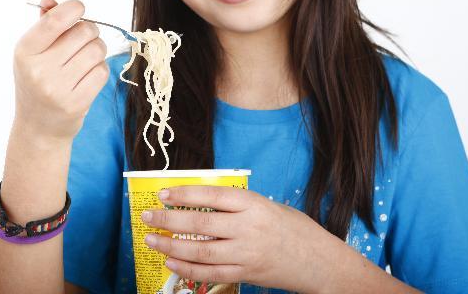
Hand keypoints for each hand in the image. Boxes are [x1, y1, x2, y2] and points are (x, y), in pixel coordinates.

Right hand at [12, 0, 109, 143]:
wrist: (38, 127)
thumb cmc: (38, 81)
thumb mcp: (33, 53)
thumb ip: (45, 24)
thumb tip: (53, 1)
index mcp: (25, 51)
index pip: (56, 20)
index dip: (74, 8)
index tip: (79, 9)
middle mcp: (39, 69)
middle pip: (85, 32)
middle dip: (90, 31)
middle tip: (84, 40)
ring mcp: (58, 88)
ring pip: (97, 51)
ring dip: (97, 50)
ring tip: (86, 59)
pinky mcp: (77, 102)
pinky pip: (102, 71)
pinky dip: (100, 70)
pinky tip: (88, 76)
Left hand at [141, 185, 327, 290]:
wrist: (320, 262)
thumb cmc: (295, 228)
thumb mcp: (268, 205)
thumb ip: (238, 205)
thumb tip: (202, 202)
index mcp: (254, 204)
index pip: (212, 195)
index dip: (185, 193)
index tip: (164, 193)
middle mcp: (248, 228)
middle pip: (200, 223)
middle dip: (169, 219)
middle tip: (147, 216)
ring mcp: (246, 254)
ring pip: (201, 251)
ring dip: (171, 245)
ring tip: (150, 239)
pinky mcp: (246, 274)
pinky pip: (211, 274)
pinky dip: (188, 268)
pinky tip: (171, 261)